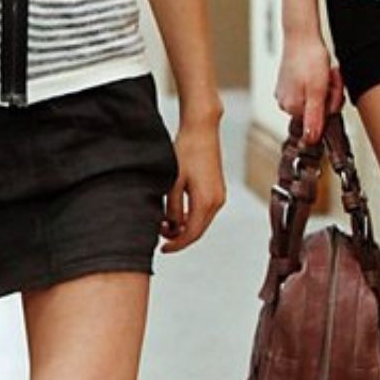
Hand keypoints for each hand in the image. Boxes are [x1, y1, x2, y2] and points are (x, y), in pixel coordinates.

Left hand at [160, 111, 227, 253]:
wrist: (201, 131)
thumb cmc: (185, 152)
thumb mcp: (172, 182)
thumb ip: (171, 208)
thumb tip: (170, 227)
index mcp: (206, 202)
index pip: (191, 234)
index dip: (176, 245)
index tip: (162, 248)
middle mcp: (216, 202)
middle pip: (197, 231)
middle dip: (179, 237)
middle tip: (160, 237)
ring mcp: (219, 196)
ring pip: (201, 222)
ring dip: (184, 227)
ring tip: (164, 223)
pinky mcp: (217, 189)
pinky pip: (203, 211)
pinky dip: (190, 217)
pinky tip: (176, 213)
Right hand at [274, 31, 345, 141]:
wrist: (302, 35)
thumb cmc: (309, 58)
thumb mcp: (317, 92)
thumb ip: (314, 119)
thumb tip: (310, 140)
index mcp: (292, 107)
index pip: (320, 121)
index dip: (330, 106)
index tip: (329, 91)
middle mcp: (286, 102)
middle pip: (319, 111)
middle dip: (329, 96)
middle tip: (329, 79)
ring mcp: (288, 92)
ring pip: (317, 99)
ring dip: (327, 87)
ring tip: (325, 72)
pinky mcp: (291, 83)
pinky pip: (311, 89)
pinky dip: (320, 81)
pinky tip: (320, 70)